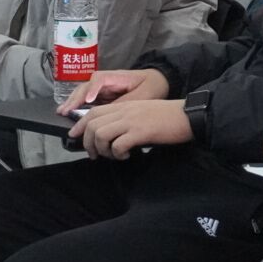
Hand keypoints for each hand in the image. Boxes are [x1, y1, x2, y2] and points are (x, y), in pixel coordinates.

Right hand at [53, 69, 168, 114]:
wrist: (157, 82)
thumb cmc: (151, 86)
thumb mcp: (142, 96)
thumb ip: (124, 104)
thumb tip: (108, 115)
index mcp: (116, 77)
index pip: (100, 80)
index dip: (93, 90)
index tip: (89, 100)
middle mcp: (105, 81)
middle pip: (86, 86)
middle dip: (75, 98)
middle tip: (65, 111)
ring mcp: (102, 88)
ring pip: (83, 93)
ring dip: (72, 102)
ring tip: (62, 112)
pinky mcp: (101, 96)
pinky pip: (86, 100)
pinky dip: (77, 106)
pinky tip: (69, 113)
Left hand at [69, 99, 191, 158]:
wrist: (187, 115)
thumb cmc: (168, 117)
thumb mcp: (142, 112)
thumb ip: (126, 119)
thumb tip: (111, 135)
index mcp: (124, 105)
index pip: (94, 112)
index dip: (80, 125)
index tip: (75, 136)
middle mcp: (124, 111)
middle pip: (93, 124)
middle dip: (88, 142)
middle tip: (95, 154)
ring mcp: (131, 121)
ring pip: (101, 134)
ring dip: (102, 150)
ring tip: (112, 155)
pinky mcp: (140, 132)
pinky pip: (118, 145)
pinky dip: (118, 154)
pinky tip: (127, 155)